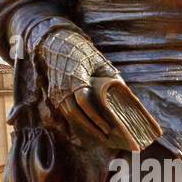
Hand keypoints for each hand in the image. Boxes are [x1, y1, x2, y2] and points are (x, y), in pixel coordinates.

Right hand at [39, 28, 113, 142]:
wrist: (57, 45)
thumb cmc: (81, 52)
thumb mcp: (99, 61)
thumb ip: (112, 77)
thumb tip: (127, 92)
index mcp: (75, 77)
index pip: (84, 102)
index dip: (95, 116)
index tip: (108, 127)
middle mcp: (63, 86)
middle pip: (76, 113)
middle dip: (91, 127)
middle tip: (105, 137)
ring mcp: (57, 91)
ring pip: (70, 114)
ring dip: (84, 125)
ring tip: (99, 134)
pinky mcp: (54, 94)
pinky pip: (66, 111)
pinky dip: (77, 119)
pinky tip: (88, 125)